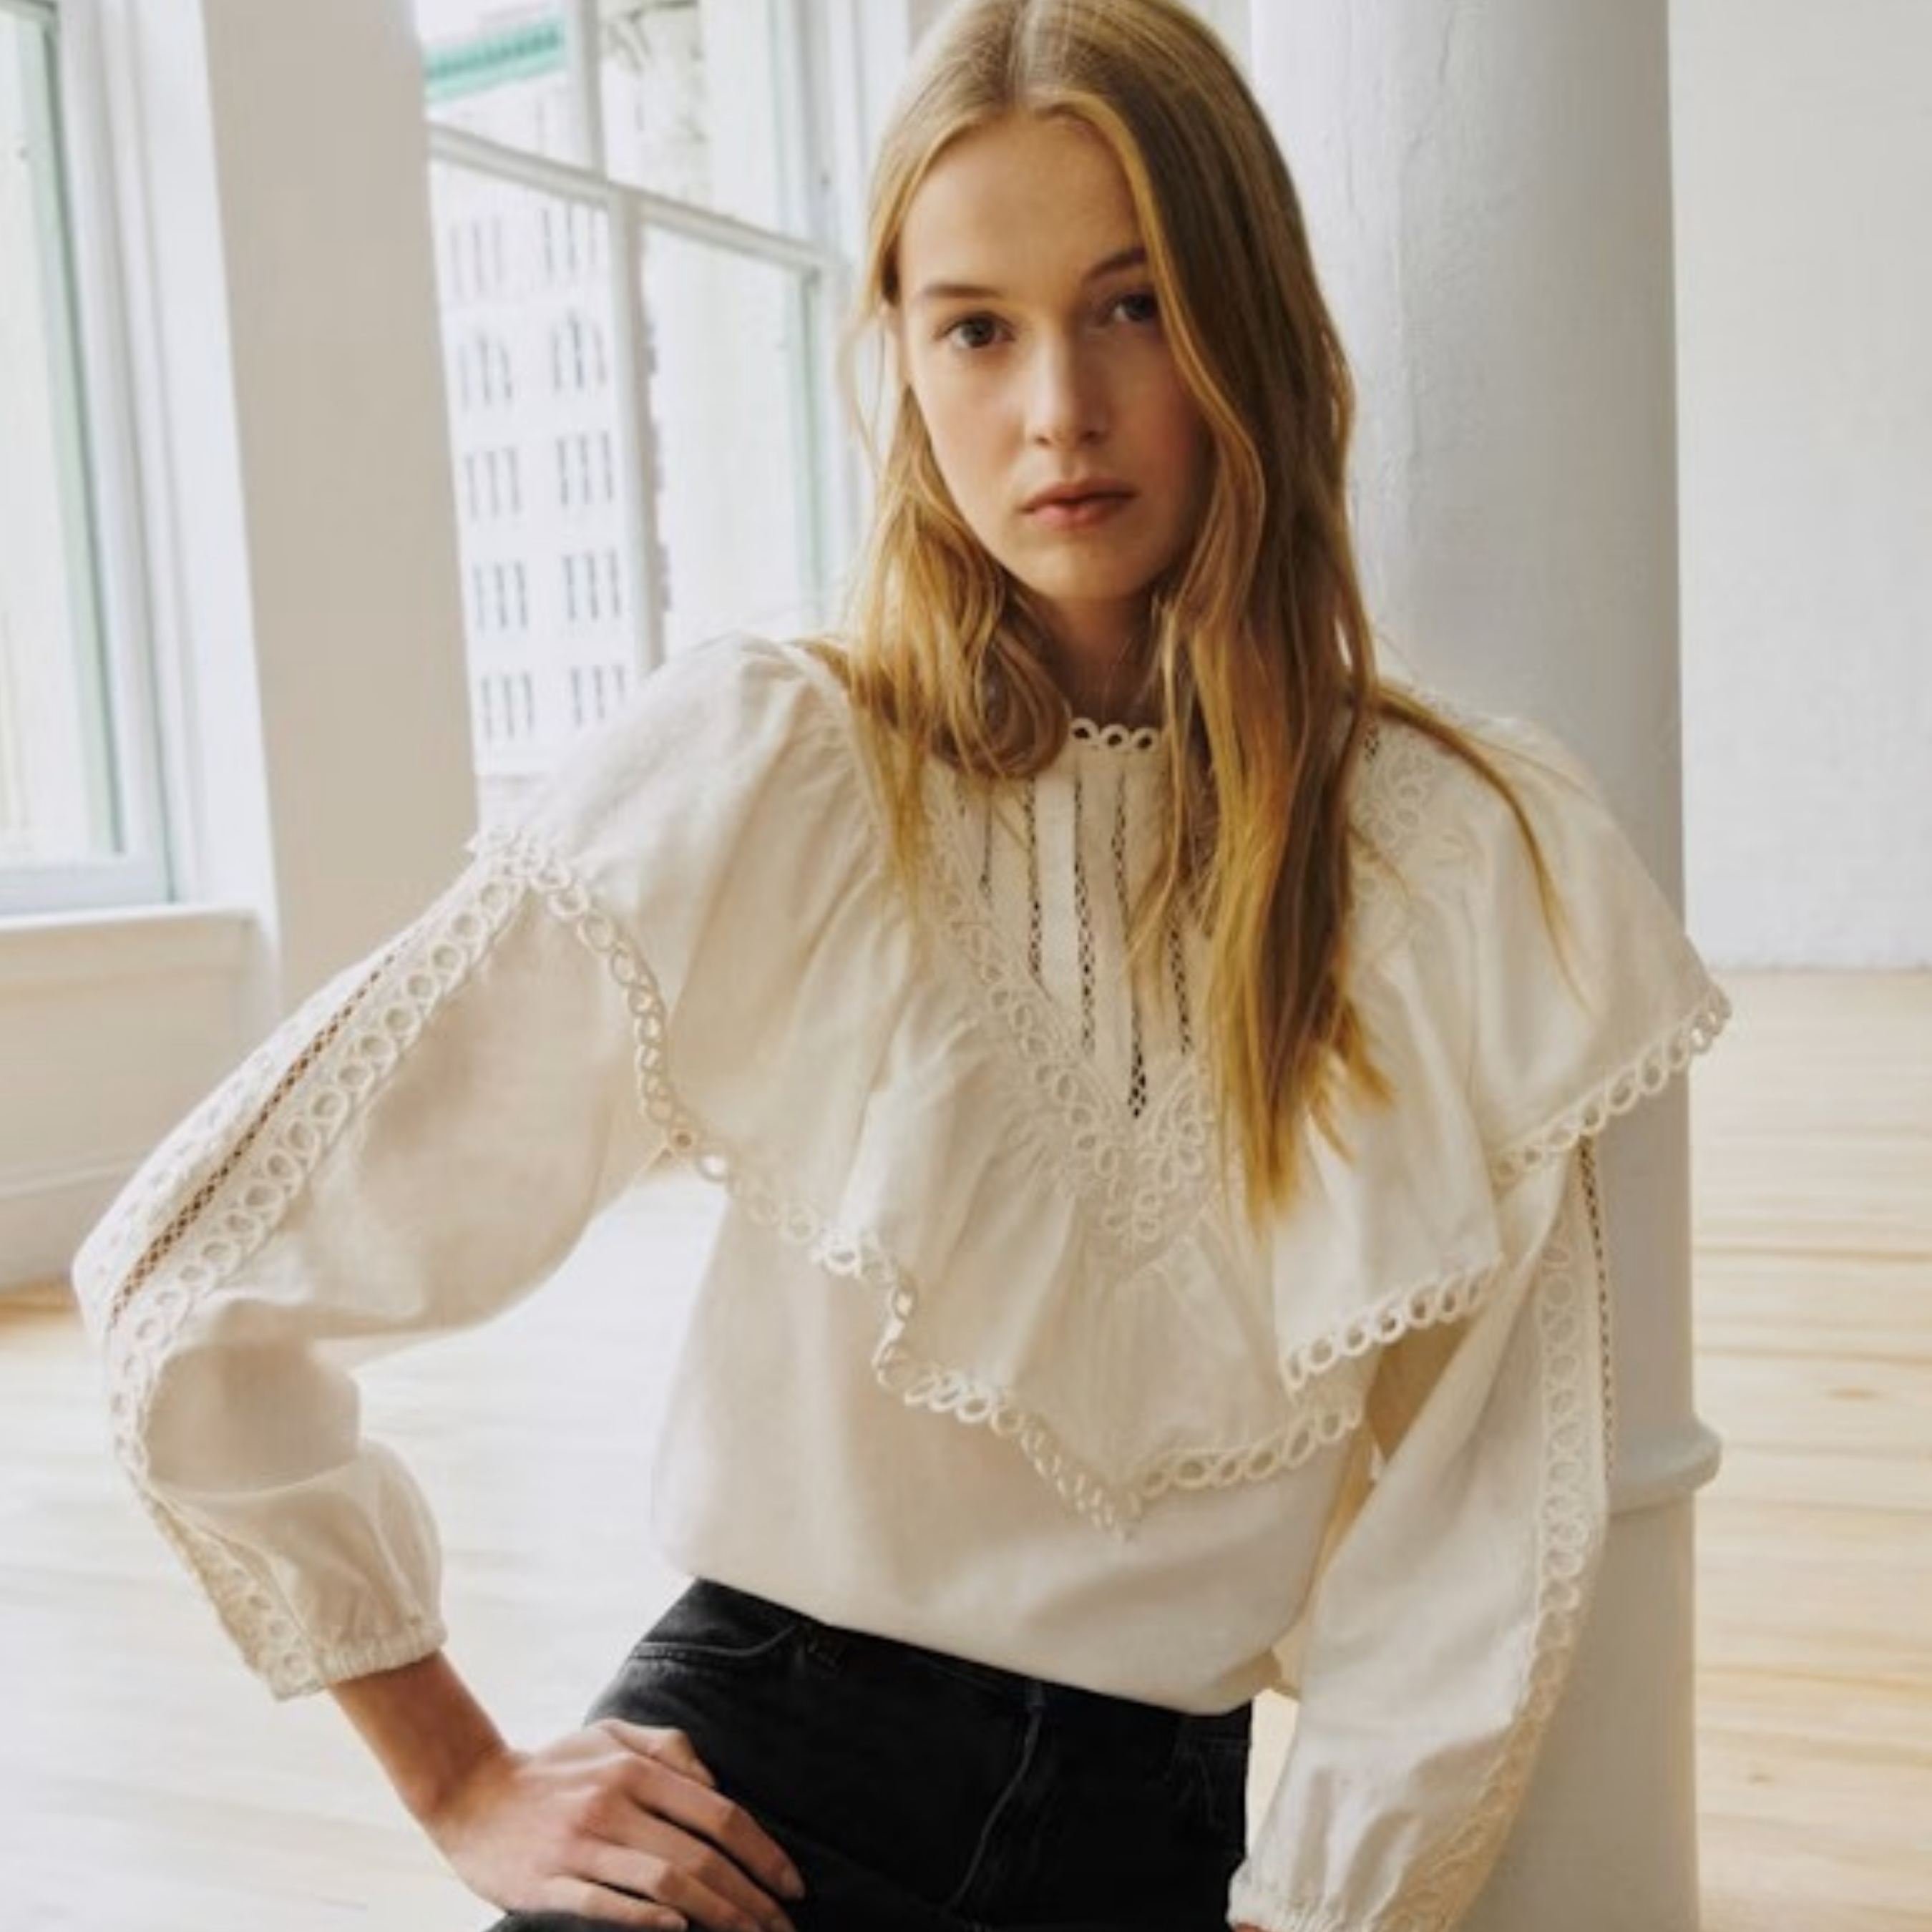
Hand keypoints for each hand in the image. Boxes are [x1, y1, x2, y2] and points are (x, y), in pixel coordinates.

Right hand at [421, 1717, 807, 1931]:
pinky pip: (607, 1904)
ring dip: (716, 1915)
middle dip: (752, 1897)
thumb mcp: (611, 1734)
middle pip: (701, 1856)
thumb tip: (716, 1784)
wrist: (471, 1792)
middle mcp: (615, 1803)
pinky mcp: (550, 1882)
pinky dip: (647, 1919)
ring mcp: (582, 1844)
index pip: (719, 1814)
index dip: (763, 1852)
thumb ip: (668, 1749)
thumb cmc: (553, 1768)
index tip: (792, 1885)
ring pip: (666, 1883)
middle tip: (783, 1928)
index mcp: (636, 1768)